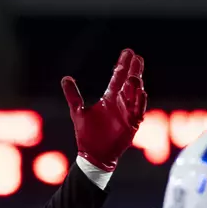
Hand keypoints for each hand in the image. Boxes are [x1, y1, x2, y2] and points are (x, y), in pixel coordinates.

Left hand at [62, 48, 146, 171]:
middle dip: (134, 70)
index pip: (117, 78)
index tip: (128, 52)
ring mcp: (128, 113)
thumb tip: (65, 78)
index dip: (123, 65)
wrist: (94, 155)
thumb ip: (73, 95)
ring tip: (135, 76)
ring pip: (136, 95)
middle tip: (137, 58)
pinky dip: (140, 102)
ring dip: (136, 86)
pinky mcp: (132, 124)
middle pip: (130, 83)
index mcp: (109, 99)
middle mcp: (120, 103)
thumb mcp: (78, 112)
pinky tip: (141, 93)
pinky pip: (138, 111)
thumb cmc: (87, 135)